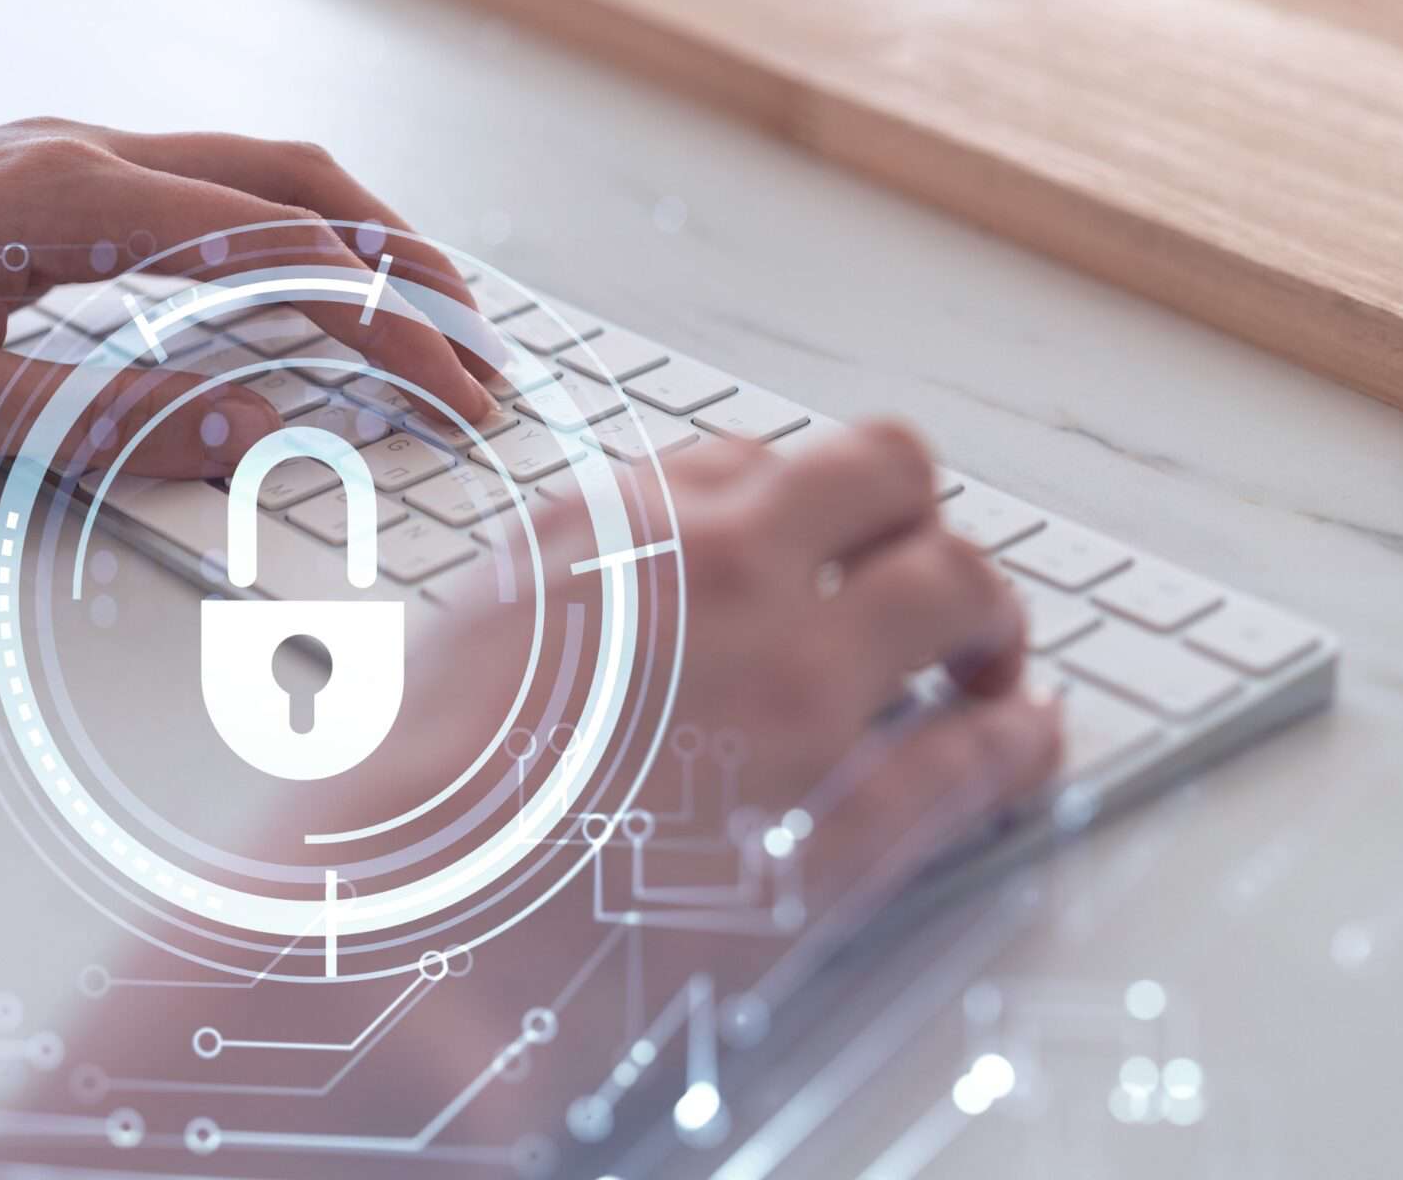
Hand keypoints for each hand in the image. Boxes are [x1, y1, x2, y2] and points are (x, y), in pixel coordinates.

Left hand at [0, 118, 498, 475]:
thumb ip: (107, 420)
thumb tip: (256, 429)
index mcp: (66, 200)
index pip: (278, 251)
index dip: (386, 324)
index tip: (454, 389)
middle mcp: (77, 155)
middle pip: (295, 180)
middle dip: (403, 260)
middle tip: (477, 343)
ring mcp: (61, 155)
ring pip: (254, 169)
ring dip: (352, 235)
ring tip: (421, 308)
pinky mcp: (42, 178)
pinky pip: (200, 186)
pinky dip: (282, 230)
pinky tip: (300, 280)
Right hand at [0, 422, 1056, 1170]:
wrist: (380, 942)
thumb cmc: (400, 801)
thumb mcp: (474, 628)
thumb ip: (580, 572)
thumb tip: (649, 561)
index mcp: (620, 525)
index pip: (771, 459)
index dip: (813, 507)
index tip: (827, 548)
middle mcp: (723, 580)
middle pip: (893, 479)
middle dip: (922, 523)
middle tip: (933, 584)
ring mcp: (791, 699)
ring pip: (962, 589)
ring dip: (991, 617)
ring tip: (991, 659)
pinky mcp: (832, 835)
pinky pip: (977, 758)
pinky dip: (1019, 742)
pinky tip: (1022, 743)